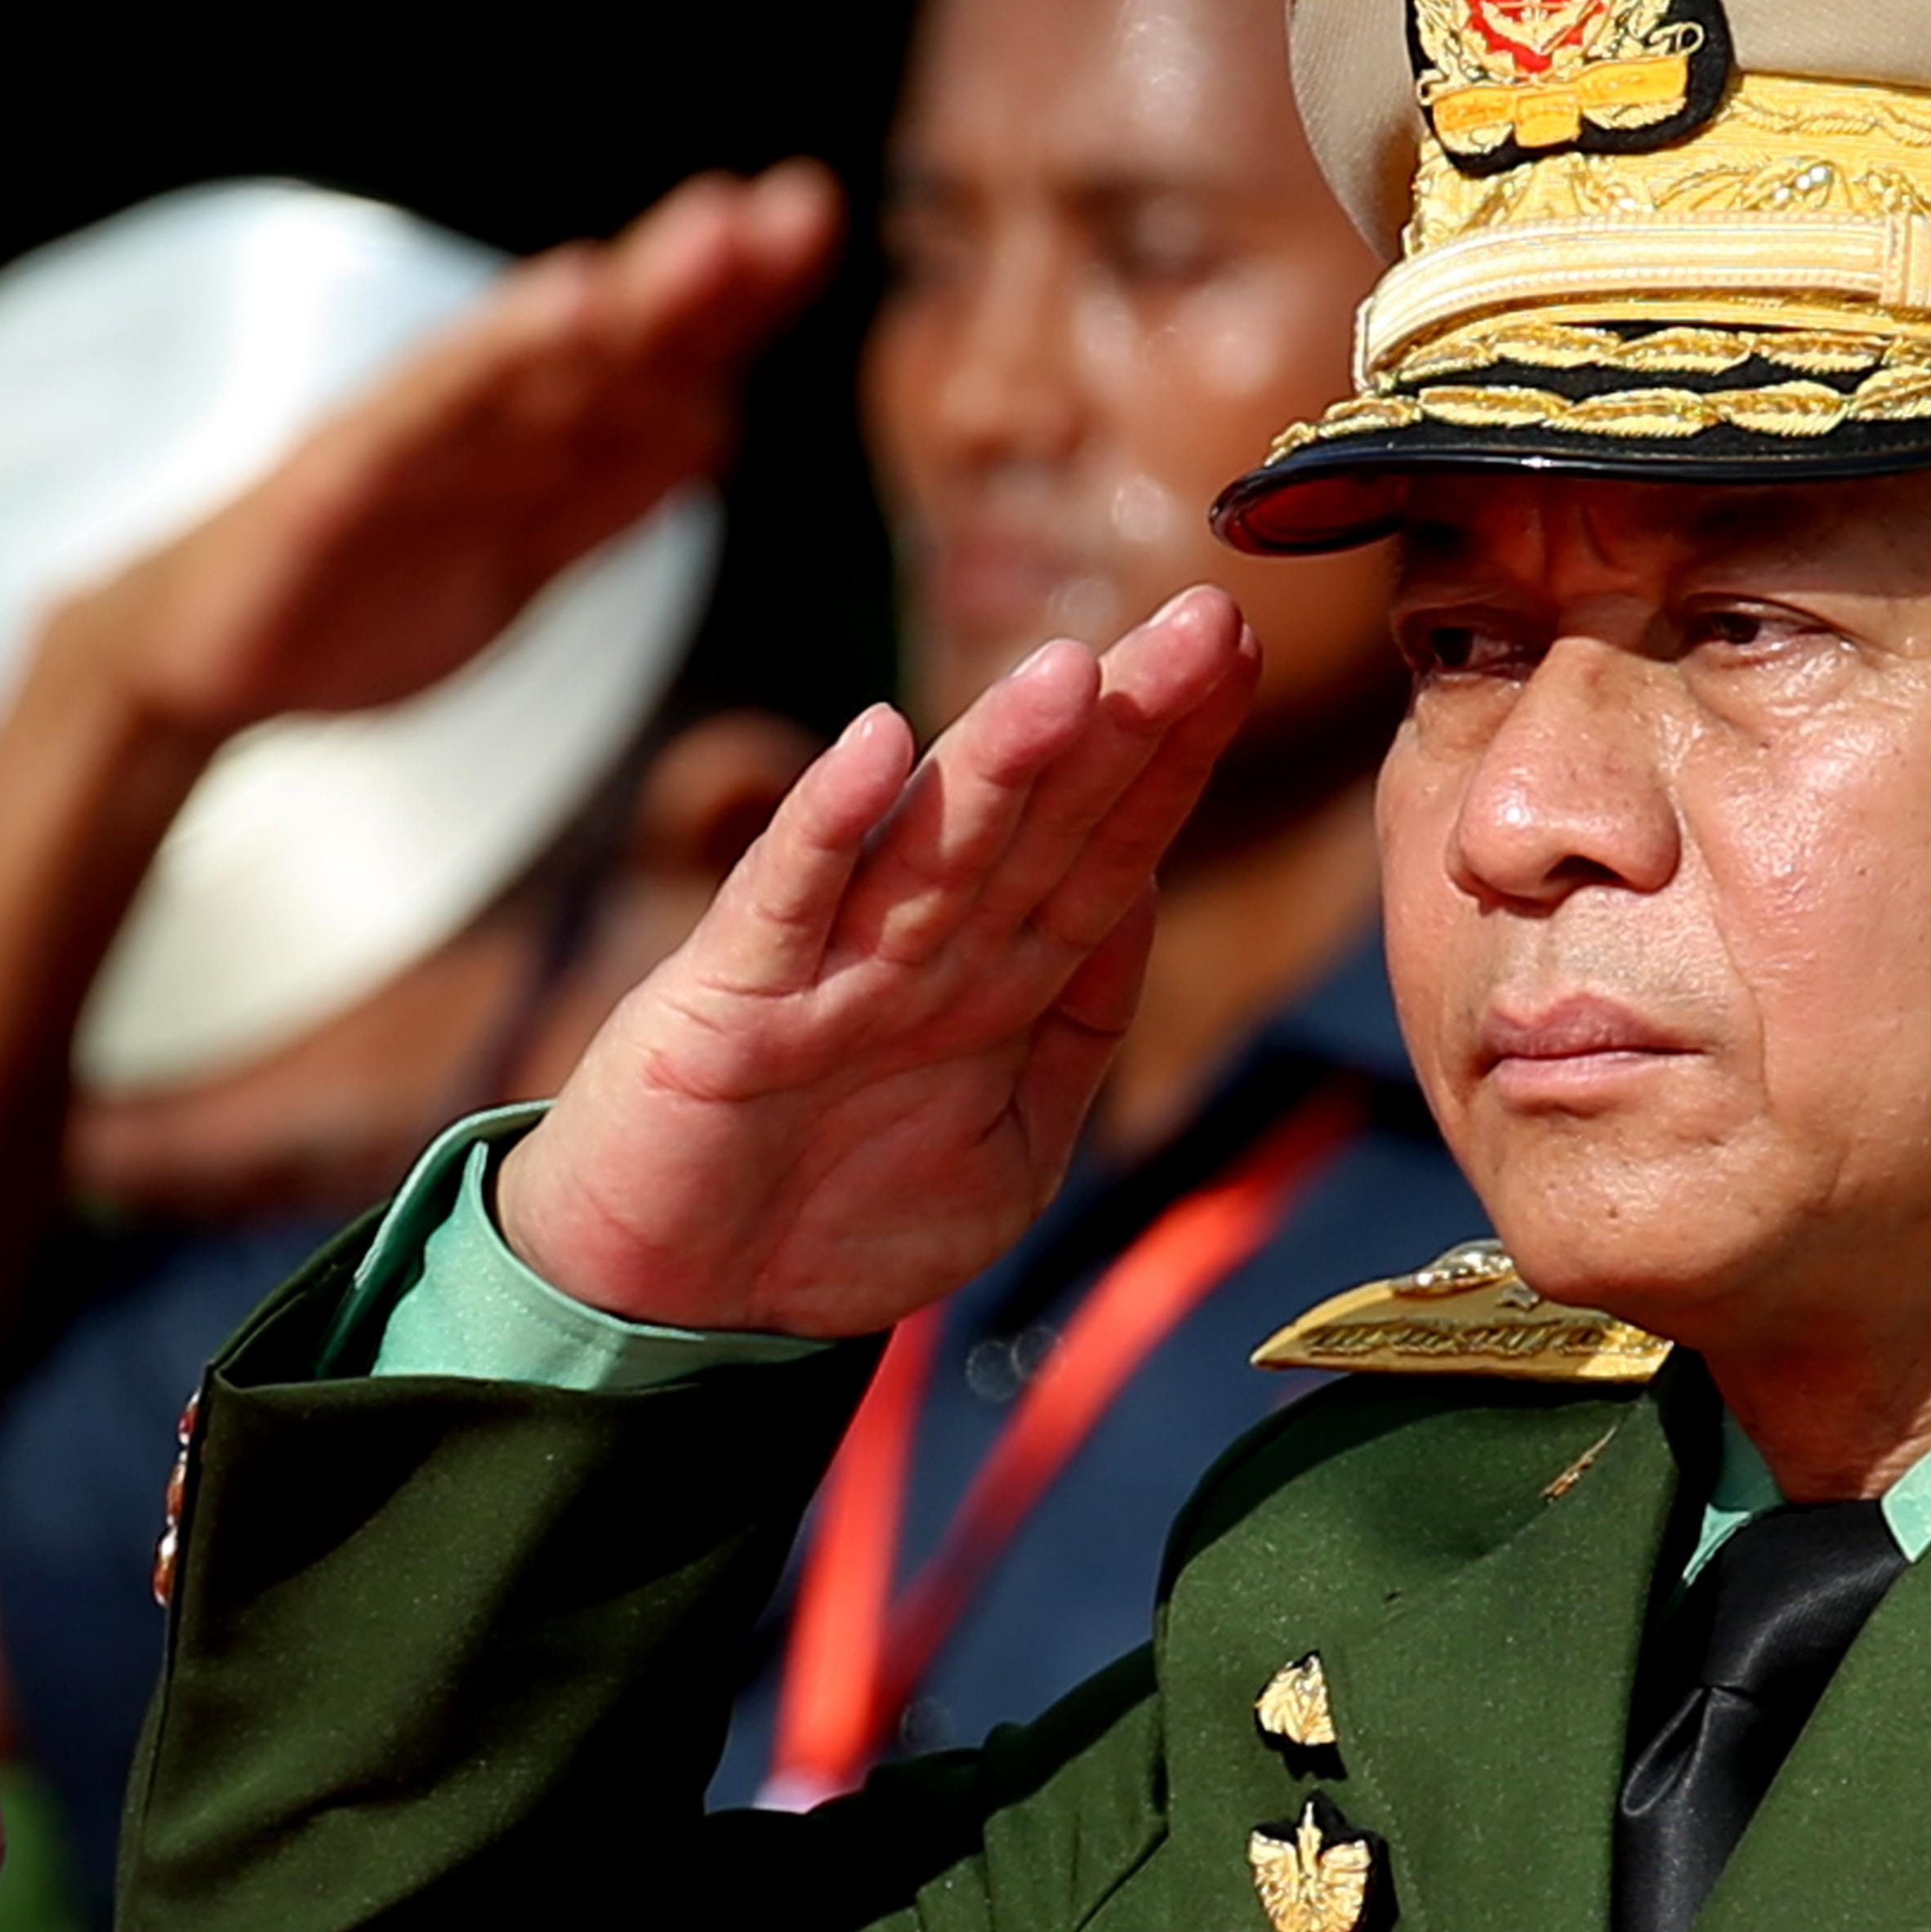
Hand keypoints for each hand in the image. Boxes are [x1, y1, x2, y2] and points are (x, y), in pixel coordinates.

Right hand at [29, 164, 838, 746]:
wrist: (212, 652)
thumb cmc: (374, 585)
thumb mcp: (522, 553)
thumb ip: (609, 491)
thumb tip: (716, 427)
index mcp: (527, 433)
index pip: (653, 356)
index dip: (738, 298)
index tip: (812, 223)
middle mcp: (478, 410)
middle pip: (614, 334)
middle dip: (711, 272)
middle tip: (805, 205)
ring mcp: (413, 437)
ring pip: (542, 356)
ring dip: (635, 295)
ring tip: (719, 234)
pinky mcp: (344, 479)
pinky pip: (435, 412)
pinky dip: (501, 357)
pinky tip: (565, 305)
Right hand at [492, 591, 1262, 1334]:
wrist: (691, 1313)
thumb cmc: (850, 1223)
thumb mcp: (1018, 1144)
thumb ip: (1082, 1024)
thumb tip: (1149, 894)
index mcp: (1001, 979)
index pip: (1109, 846)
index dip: (1174, 755)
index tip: (1239, 658)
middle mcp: (925, 950)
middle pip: (1042, 819)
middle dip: (1123, 722)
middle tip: (1202, 618)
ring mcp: (829, 967)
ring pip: (932, 844)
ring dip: (1000, 756)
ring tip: (1073, 669)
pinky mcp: (730, 1004)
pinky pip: (786, 903)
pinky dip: (827, 825)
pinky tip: (877, 744)